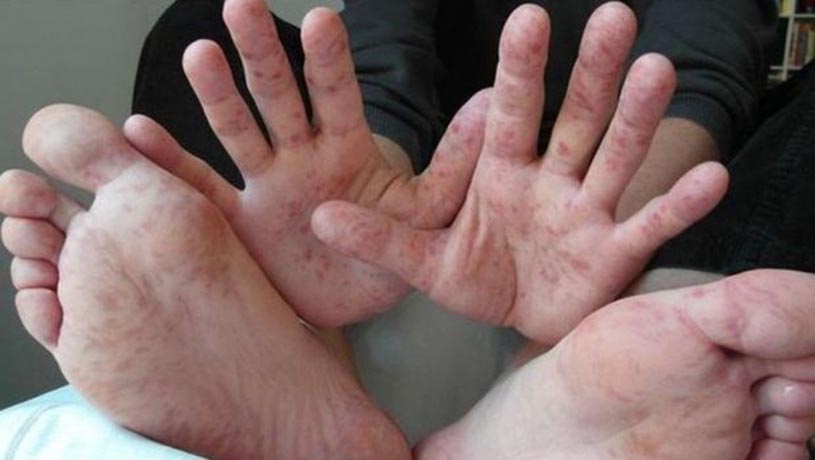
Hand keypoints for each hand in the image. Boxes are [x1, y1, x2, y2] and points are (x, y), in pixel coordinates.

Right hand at [123, 0, 488, 326]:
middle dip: (263, 55)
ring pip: (238, 131)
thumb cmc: (392, 253)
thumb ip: (455, 164)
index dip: (330, 61)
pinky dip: (170, 164)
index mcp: (347, 150)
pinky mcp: (236, 222)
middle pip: (279, 98)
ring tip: (199, 53)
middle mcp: (300, 157)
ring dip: (217, 94)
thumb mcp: (428, 212)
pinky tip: (138, 134)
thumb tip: (492, 102)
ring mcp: (263, 185)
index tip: (322, 19)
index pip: (338, 96)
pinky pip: (200, 189)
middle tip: (244, 7)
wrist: (353, 302)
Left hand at [311, 3, 728, 342]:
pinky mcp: (615, 252)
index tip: (528, 17)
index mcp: (502, 171)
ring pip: (616, 156)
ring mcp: (588, 212)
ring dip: (638, 118)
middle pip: (575, 117)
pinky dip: (678, 205)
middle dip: (593, 72)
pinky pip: (649, 224)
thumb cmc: (479, 278)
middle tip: (615, 16)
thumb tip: (318, 217)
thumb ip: (379, 238)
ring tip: (660, 71)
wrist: (522, 319)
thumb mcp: (423, 260)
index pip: (511, 111)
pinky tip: (712, 178)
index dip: (520, 68)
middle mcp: (551, 179)